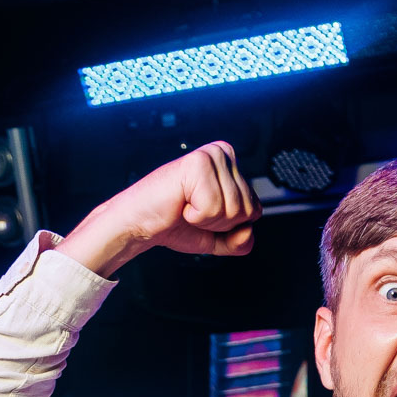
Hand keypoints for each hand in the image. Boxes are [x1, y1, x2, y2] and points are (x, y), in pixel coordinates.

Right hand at [56, 141, 259, 276]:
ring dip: (206, 218)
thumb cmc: (174, 223)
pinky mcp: (197, 163)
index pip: (256, 210)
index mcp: (232, 166)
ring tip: (186, 206)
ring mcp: (211, 156)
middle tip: (193, 211)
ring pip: (233, 209)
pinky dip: (196, 215)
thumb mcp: (217, 237)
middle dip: (219, 223)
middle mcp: (224, 155)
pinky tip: (181, 203)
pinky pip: (214, 207)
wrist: (140, 224)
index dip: (229, 225)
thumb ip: (241, 241)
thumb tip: (248, 231)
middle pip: (247, 210)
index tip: (204, 214)